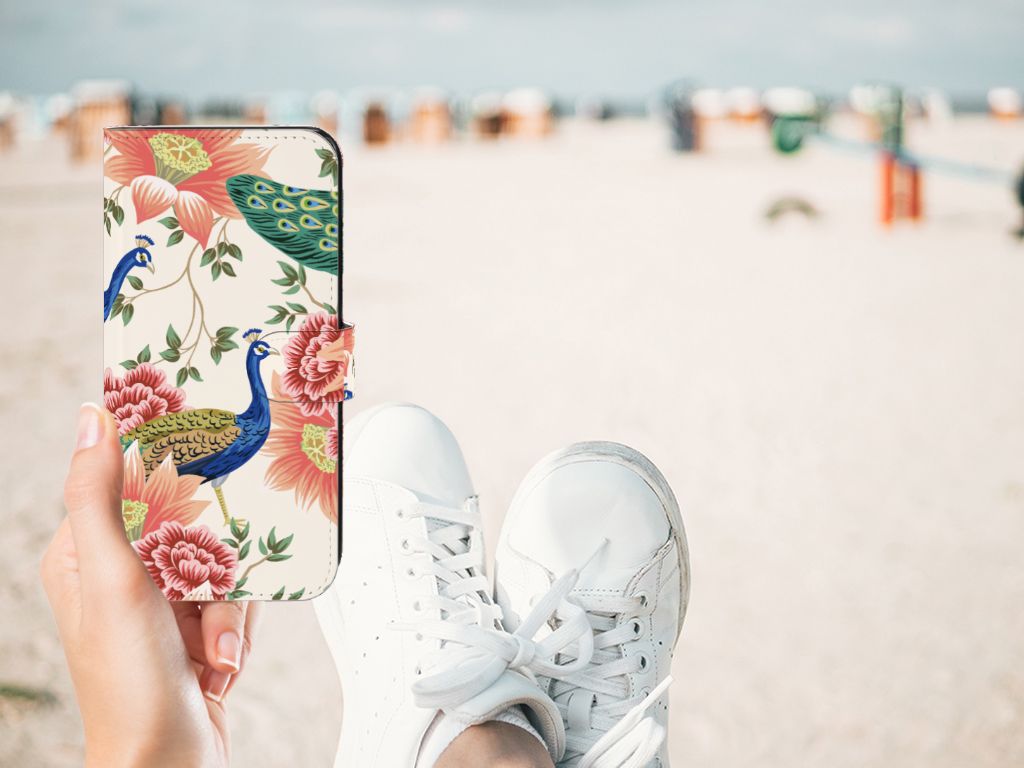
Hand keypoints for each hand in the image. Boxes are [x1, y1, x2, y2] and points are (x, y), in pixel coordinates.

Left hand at [41, 404, 259, 766]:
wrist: (170, 762)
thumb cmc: (130, 682)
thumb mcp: (113, 578)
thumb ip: (99, 497)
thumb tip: (93, 418)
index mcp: (85, 554)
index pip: (128, 482)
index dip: (167, 471)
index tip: (202, 457)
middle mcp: (122, 574)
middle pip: (190, 521)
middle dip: (213, 562)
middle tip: (208, 585)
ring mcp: (161, 603)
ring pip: (222, 560)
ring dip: (228, 606)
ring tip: (212, 645)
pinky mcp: (196, 627)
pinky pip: (237, 597)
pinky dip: (237, 628)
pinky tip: (220, 658)